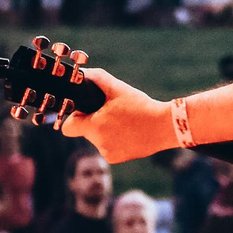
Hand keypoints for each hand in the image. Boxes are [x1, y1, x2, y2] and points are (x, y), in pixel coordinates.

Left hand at [61, 65, 175, 162]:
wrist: (164, 127)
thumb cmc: (140, 107)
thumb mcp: (118, 89)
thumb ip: (97, 78)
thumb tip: (84, 74)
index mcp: (94, 126)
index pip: (68, 128)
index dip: (74, 118)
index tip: (85, 112)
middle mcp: (98, 143)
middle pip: (85, 131)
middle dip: (93, 122)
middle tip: (112, 112)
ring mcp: (108, 153)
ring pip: (97, 139)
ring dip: (105, 131)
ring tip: (124, 122)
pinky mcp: (117, 159)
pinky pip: (108, 148)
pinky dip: (115, 141)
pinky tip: (129, 132)